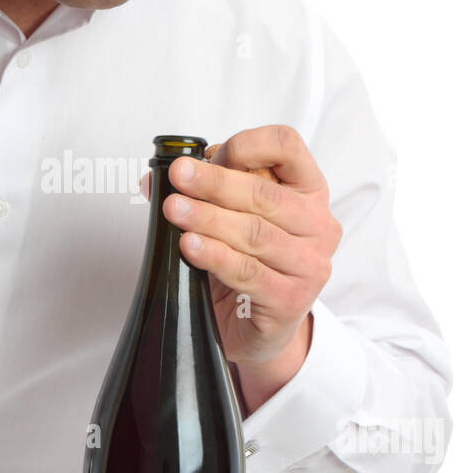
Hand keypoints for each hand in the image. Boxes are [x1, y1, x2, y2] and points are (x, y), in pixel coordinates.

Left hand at [146, 126, 341, 369]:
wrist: (257, 327)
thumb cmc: (248, 262)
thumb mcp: (229, 218)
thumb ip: (201, 192)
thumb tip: (155, 179)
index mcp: (308, 190)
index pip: (288, 147)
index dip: (248, 145)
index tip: (210, 153)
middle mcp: (318, 224)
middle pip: (266, 194)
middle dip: (215, 183)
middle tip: (179, 177)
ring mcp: (309, 265)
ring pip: (255, 233)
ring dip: (209, 219)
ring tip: (175, 210)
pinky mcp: (291, 300)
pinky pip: (248, 272)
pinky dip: (215, 256)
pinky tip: (190, 246)